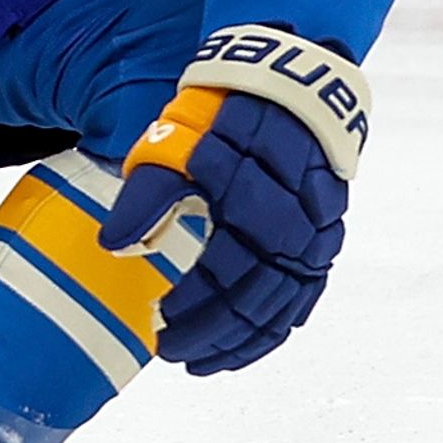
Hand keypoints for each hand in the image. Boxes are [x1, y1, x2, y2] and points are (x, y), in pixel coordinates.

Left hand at [99, 28, 372, 374]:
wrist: (292, 80)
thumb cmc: (227, 111)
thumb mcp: (180, 141)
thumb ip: (148, 194)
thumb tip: (114, 246)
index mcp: (257, 201)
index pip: (224, 276)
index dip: (192, 309)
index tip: (156, 325)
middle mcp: (298, 226)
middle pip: (254, 301)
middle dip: (211, 334)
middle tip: (171, 352)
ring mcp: (319, 235)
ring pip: (282, 306)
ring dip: (243, 340)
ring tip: (205, 362)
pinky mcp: (328, 237)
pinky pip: (304, 295)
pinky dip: (276, 325)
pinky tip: (249, 344)